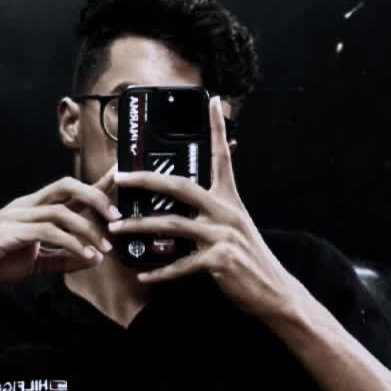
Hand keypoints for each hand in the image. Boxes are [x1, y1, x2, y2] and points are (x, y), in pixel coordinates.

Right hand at [0, 167, 119, 291]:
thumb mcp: (33, 262)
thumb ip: (61, 258)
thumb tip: (91, 260)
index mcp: (33, 207)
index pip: (69, 189)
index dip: (94, 182)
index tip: (118, 176)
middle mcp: (27, 205)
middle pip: (67, 186)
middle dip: (95, 196)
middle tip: (116, 217)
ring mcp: (18, 216)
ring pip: (62, 210)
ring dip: (87, 229)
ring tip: (103, 249)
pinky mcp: (10, 231)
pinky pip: (48, 232)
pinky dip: (72, 244)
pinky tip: (85, 257)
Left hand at [108, 98, 293, 318]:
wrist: (273, 289)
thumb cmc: (248, 256)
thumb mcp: (236, 223)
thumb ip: (213, 208)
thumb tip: (185, 200)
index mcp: (229, 198)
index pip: (222, 156)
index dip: (217, 128)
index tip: (213, 102)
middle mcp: (226, 211)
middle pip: (181, 186)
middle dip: (147, 180)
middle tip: (120, 177)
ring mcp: (222, 235)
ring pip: (172, 224)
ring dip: (140, 226)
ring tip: (117, 229)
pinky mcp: (219, 260)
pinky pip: (181, 264)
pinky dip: (159, 272)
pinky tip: (143, 276)